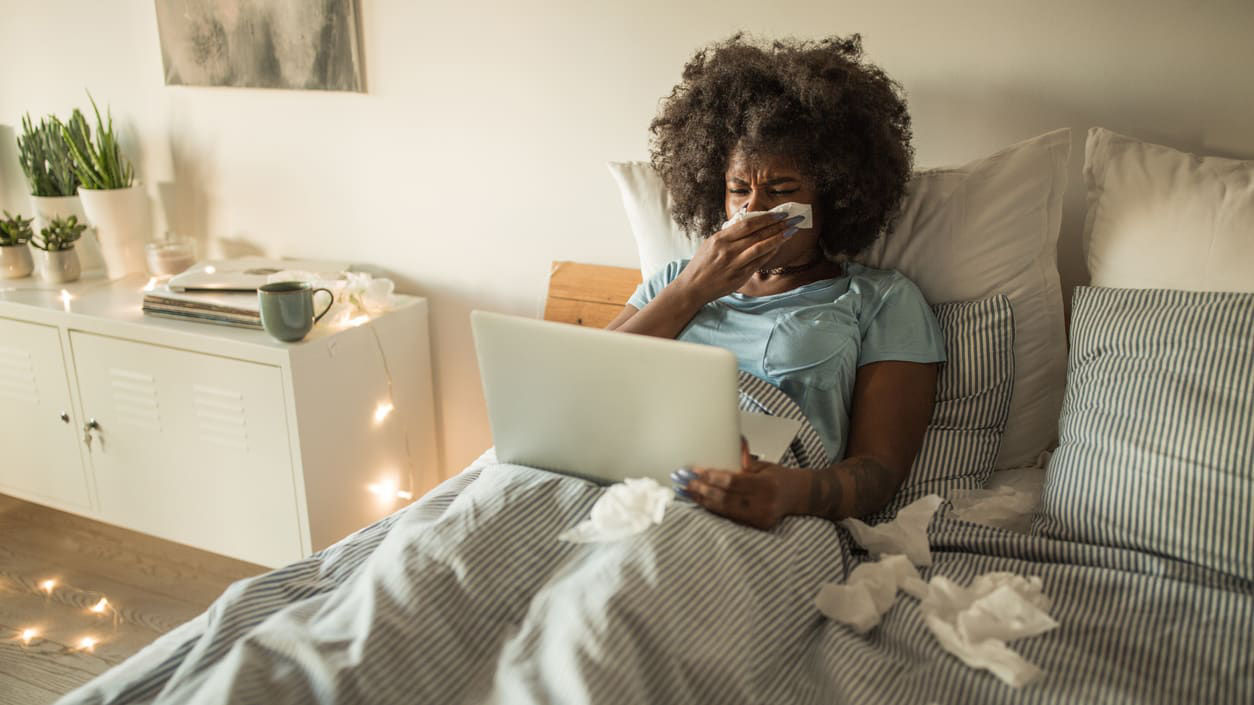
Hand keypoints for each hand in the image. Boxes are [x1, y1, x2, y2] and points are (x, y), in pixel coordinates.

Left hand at [671, 439, 800, 529]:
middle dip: (702, 490)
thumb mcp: (763, 465)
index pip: (733, 482)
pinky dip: (713, 509)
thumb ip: (744, 460)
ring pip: (724, 511)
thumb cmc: (780, 477)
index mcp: (766, 486)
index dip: (712, 477)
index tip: (695, 472)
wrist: (799, 496)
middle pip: (725, 499)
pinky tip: (701, 501)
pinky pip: (730, 517)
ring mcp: (760, 518)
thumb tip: (728, 443)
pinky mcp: (756, 526)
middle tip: (685, 482)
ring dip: (703, 501)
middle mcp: (763, 504)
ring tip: (687, 492)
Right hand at [674, 212, 803, 302]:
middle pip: (757, 234)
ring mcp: (734, 264)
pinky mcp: (739, 277)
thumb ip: (729, 230)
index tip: (779, 213)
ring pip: (760, 248)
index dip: (766, 218)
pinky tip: (779, 247)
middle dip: (777, 225)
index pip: (747, 224)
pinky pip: (759, 263)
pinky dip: (770, 253)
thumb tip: (747, 212)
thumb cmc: (702, 263)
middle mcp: (727, 251)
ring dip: (778, 238)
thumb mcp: (710, 242)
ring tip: (791, 231)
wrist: (693, 287)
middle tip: (792, 219)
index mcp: (720, 239)